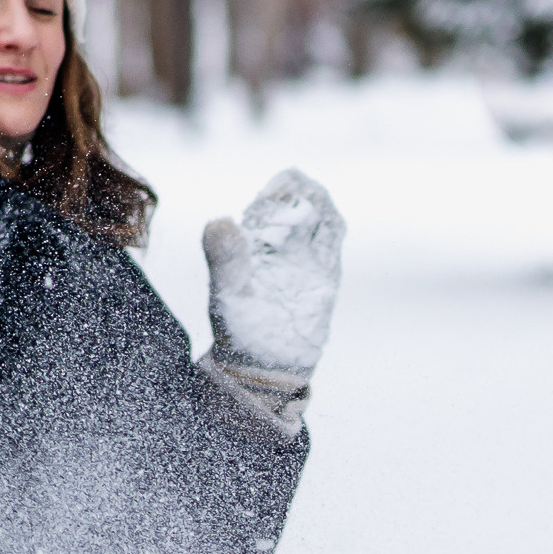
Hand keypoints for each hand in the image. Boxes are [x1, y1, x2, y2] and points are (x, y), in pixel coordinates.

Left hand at [203, 169, 344, 376]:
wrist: (265, 365)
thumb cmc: (239, 329)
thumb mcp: (226, 294)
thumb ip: (223, 260)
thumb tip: (220, 220)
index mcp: (254, 242)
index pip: (269, 203)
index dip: (275, 190)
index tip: (271, 192)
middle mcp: (281, 243)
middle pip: (298, 201)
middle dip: (298, 191)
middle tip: (293, 188)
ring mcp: (306, 256)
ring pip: (320, 216)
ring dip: (318, 204)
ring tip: (312, 200)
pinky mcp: (326, 275)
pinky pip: (333, 242)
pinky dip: (333, 226)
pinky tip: (330, 219)